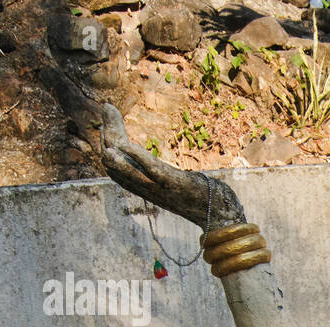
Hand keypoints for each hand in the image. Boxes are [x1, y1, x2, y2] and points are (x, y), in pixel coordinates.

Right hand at [100, 104, 244, 228]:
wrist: (222, 217)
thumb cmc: (201, 197)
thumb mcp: (174, 182)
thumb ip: (160, 171)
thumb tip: (153, 159)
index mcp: (144, 186)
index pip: (113, 165)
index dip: (107, 141)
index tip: (108, 118)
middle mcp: (147, 189)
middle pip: (114, 163)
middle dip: (108, 133)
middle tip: (107, 106)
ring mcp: (160, 188)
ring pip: (126, 169)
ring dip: (116, 144)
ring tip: (108, 125)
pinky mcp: (176, 185)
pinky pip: (152, 172)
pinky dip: (138, 159)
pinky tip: (128, 146)